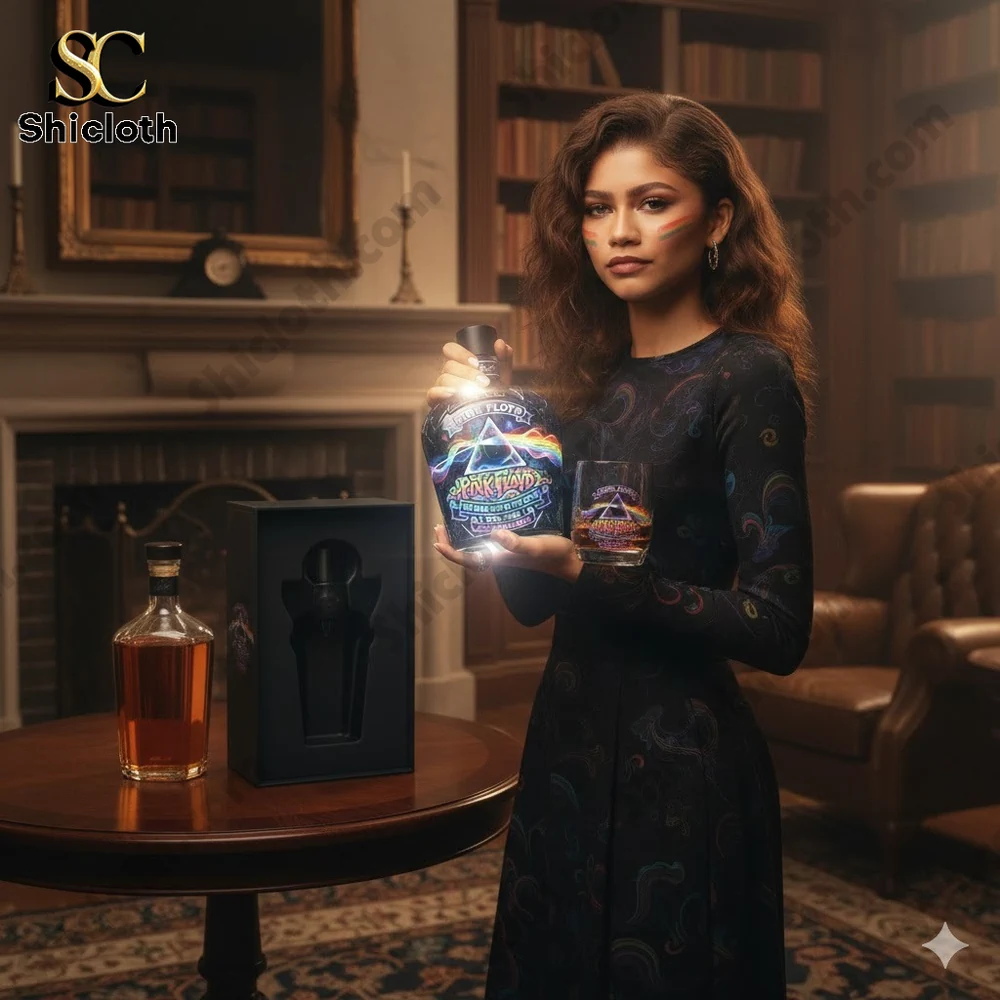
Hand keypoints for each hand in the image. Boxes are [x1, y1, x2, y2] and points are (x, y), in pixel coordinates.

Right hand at [425, 337, 513, 406]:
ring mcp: (441, 387)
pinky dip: (440, 392)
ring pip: (443, 378)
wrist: (490, 418)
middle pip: (449, 365)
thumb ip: (503, 358)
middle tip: (484, 382)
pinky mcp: (437, 402)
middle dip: (467, 373)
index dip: (460, 353)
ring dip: (459, 383)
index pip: (450, 349)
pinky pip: (431, 394)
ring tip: (474, 392)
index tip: (476, 363)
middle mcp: (448, 373)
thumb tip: (500, 344)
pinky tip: (452, 394)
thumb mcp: (501, 376)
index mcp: (459, 363)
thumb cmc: (493, 393)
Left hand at [433, 524, 582, 582]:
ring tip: (453, 518)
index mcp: (499, 558)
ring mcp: (504, 550)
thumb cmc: (552, 554)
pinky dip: (479, 529)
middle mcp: (497, 555)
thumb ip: (517, 544)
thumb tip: (495, 534)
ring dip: (462, 534)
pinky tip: (481, 516)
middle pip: (466, 552)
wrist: (569, 559)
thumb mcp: (536, 547)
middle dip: (451, 540)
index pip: (467, 559)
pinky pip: (488, 539)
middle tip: (440, 524)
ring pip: (476, 545)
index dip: (450, 552)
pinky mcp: (512, 544)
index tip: (437, 541)